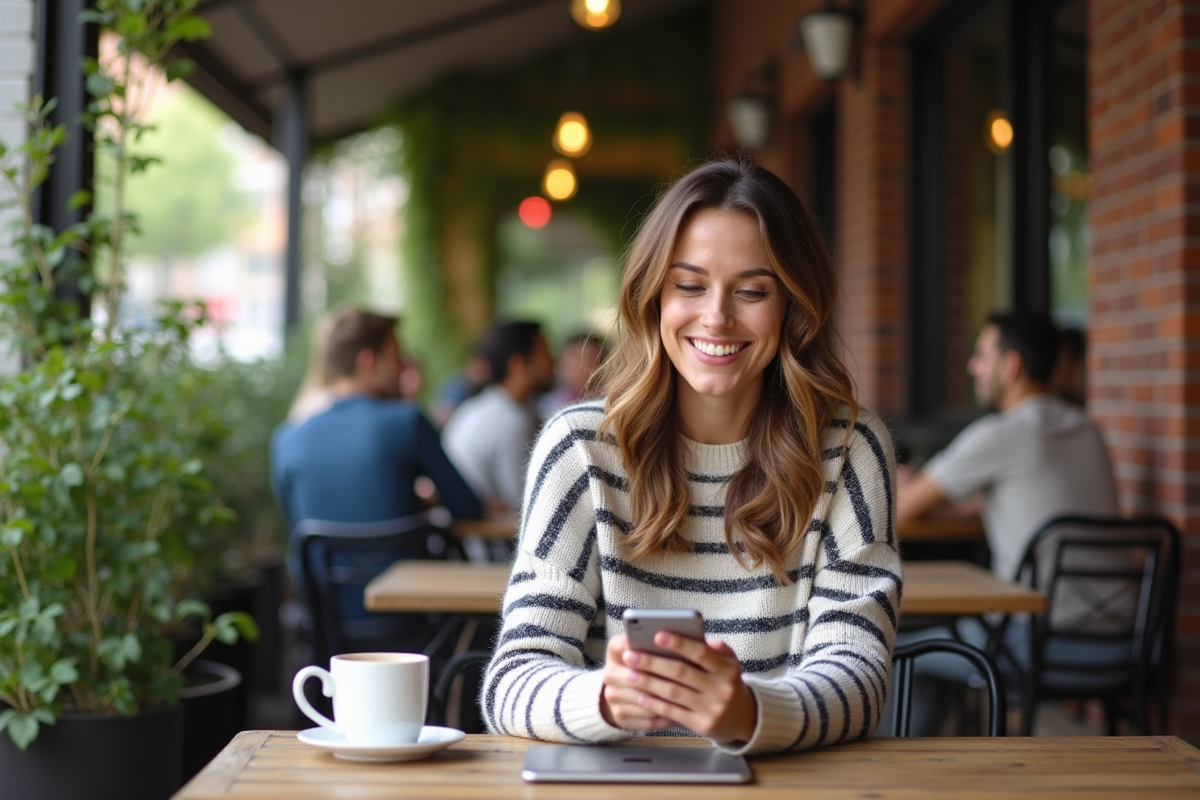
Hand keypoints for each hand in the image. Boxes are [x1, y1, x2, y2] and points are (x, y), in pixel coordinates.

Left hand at [604, 631, 757, 741]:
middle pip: (681, 673)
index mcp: (727, 669)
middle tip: (630, 655)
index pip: (701, 653)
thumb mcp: (729, 663)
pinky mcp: (701, 725)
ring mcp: (711, 709)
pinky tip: (641, 695)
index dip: (679, 644)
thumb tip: (700, 636)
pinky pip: (673, 712)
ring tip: (630, 674)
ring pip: (674, 693)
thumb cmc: (727, 682)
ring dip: (648, 682)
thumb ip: (715, 649)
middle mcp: (721, 689)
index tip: (657, 635)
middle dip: (652, 662)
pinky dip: (655, 703)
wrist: (743, 717)